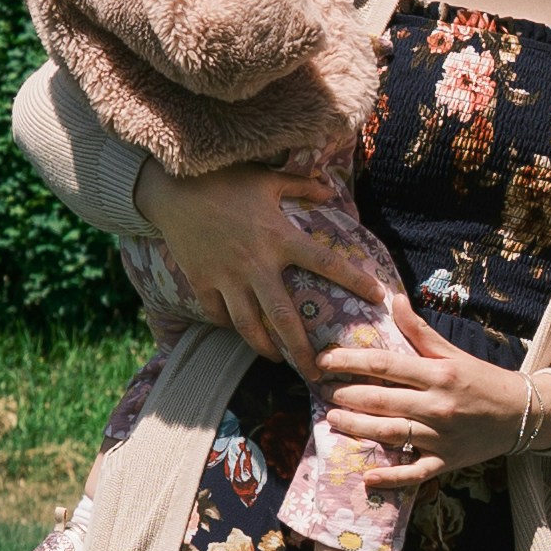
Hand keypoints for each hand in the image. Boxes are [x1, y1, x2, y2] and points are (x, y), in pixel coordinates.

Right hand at [133, 162, 394, 372]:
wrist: (173, 187)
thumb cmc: (225, 178)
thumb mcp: (268, 178)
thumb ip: (302, 186)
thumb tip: (331, 191)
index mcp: (280, 238)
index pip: (326, 263)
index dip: (354, 280)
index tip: (377, 297)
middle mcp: (256, 264)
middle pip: (284, 318)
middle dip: (302, 351)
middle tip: (318, 372)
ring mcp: (226, 276)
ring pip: (249, 325)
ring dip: (265, 347)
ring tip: (278, 359)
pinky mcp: (201, 281)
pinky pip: (218, 313)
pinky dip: (229, 326)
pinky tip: (240, 332)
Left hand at [317, 297, 527, 487]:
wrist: (522, 414)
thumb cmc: (483, 380)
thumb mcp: (452, 352)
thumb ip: (419, 330)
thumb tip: (392, 299)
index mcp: (438, 374)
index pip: (384, 365)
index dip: (349, 362)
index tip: (323, 361)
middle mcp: (437, 405)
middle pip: (381, 400)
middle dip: (345, 395)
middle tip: (323, 391)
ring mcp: (441, 437)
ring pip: (390, 433)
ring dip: (356, 427)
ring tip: (333, 420)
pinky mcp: (446, 461)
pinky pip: (414, 473)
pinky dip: (391, 477)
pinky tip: (367, 478)